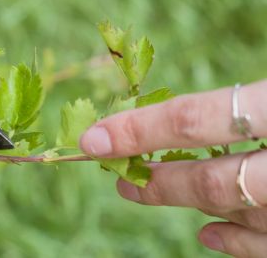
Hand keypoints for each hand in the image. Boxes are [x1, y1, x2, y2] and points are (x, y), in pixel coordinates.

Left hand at [80, 80, 266, 256]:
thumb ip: (240, 100)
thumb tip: (171, 115)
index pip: (193, 120)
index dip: (137, 131)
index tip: (94, 139)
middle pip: (210, 180)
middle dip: (158, 182)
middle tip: (120, 178)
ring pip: (235, 209)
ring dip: (189, 202)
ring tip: (150, 192)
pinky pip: (266, 245)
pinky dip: (234, 240)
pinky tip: (207, 234)